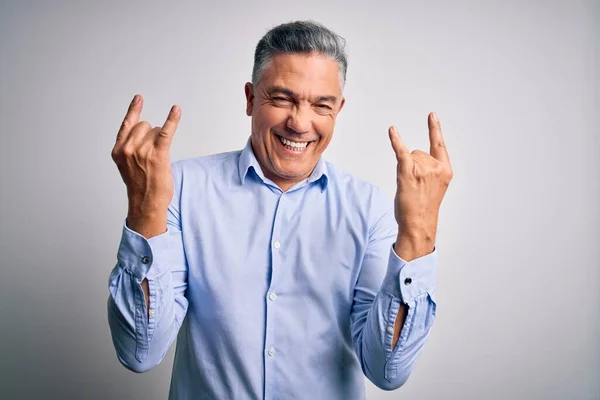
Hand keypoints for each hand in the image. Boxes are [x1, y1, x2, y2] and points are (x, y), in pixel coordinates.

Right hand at [111, 94, 180, 236]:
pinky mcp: (158, 153)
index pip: (126, 125)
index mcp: (118, 150)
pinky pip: (166, 131)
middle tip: (152, 155)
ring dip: (159, 140)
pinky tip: (176, 110)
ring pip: (155, 130)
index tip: (138, 99)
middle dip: (151, 136)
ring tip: (157, 159)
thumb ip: (129, 150)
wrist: (146, 203)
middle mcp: (128, 148)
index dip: (134, 111)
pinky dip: (172, 119)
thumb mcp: (126, 166)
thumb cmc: (140, 186)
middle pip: (144, 126)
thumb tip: (140, 137)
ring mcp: (142, 150)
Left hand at [388, 112, 452, 257]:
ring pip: (409, 155)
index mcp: (445, 170)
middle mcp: (436, 167)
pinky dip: (396, 140)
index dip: (434, 130)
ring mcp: (423, 169)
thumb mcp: (435, 187)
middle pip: (418, 152)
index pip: (439, 145)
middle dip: (413, 165)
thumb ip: (431, 170)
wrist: (418, 223)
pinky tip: (392, 130)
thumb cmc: (423, 207)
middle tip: (414, 185)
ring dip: (405, 168)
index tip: (432, 115)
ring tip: (409, 186)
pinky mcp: (408, 171)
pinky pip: (401, 151)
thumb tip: (414, 157)